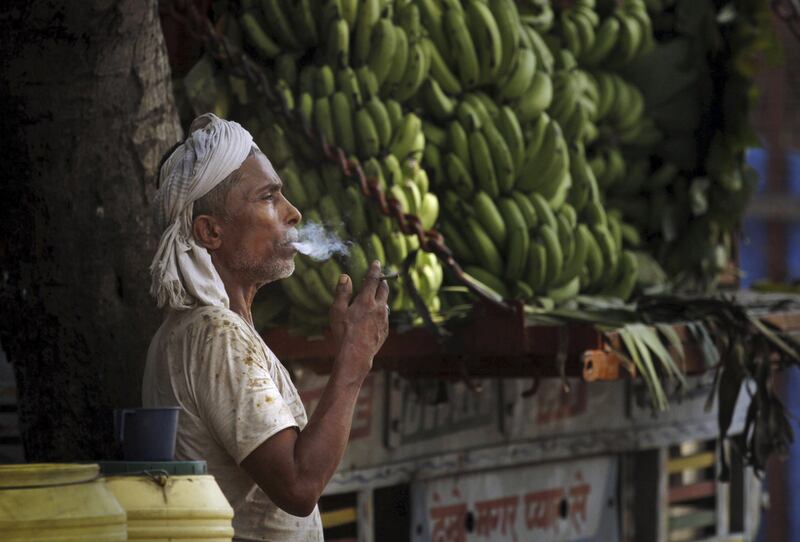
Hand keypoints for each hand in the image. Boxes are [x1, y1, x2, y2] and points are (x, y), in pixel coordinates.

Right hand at [329, 261, 389, 379]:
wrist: (356, 355)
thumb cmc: (344, 332)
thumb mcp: (337, 311)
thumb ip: (342, 292)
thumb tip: (345, 276)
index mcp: (366, 300)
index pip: (373, 279)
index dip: (374, 269)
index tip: (376, 262)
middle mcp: (378, 308)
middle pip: (384, 289)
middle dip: (382, 281)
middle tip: (378, 278)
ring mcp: (384, 319)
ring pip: (385, 303)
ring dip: (381, 298)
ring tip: (374, 298)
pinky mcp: (385, 330)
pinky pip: (384, 317)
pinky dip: (380, 312)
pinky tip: (373, 317)